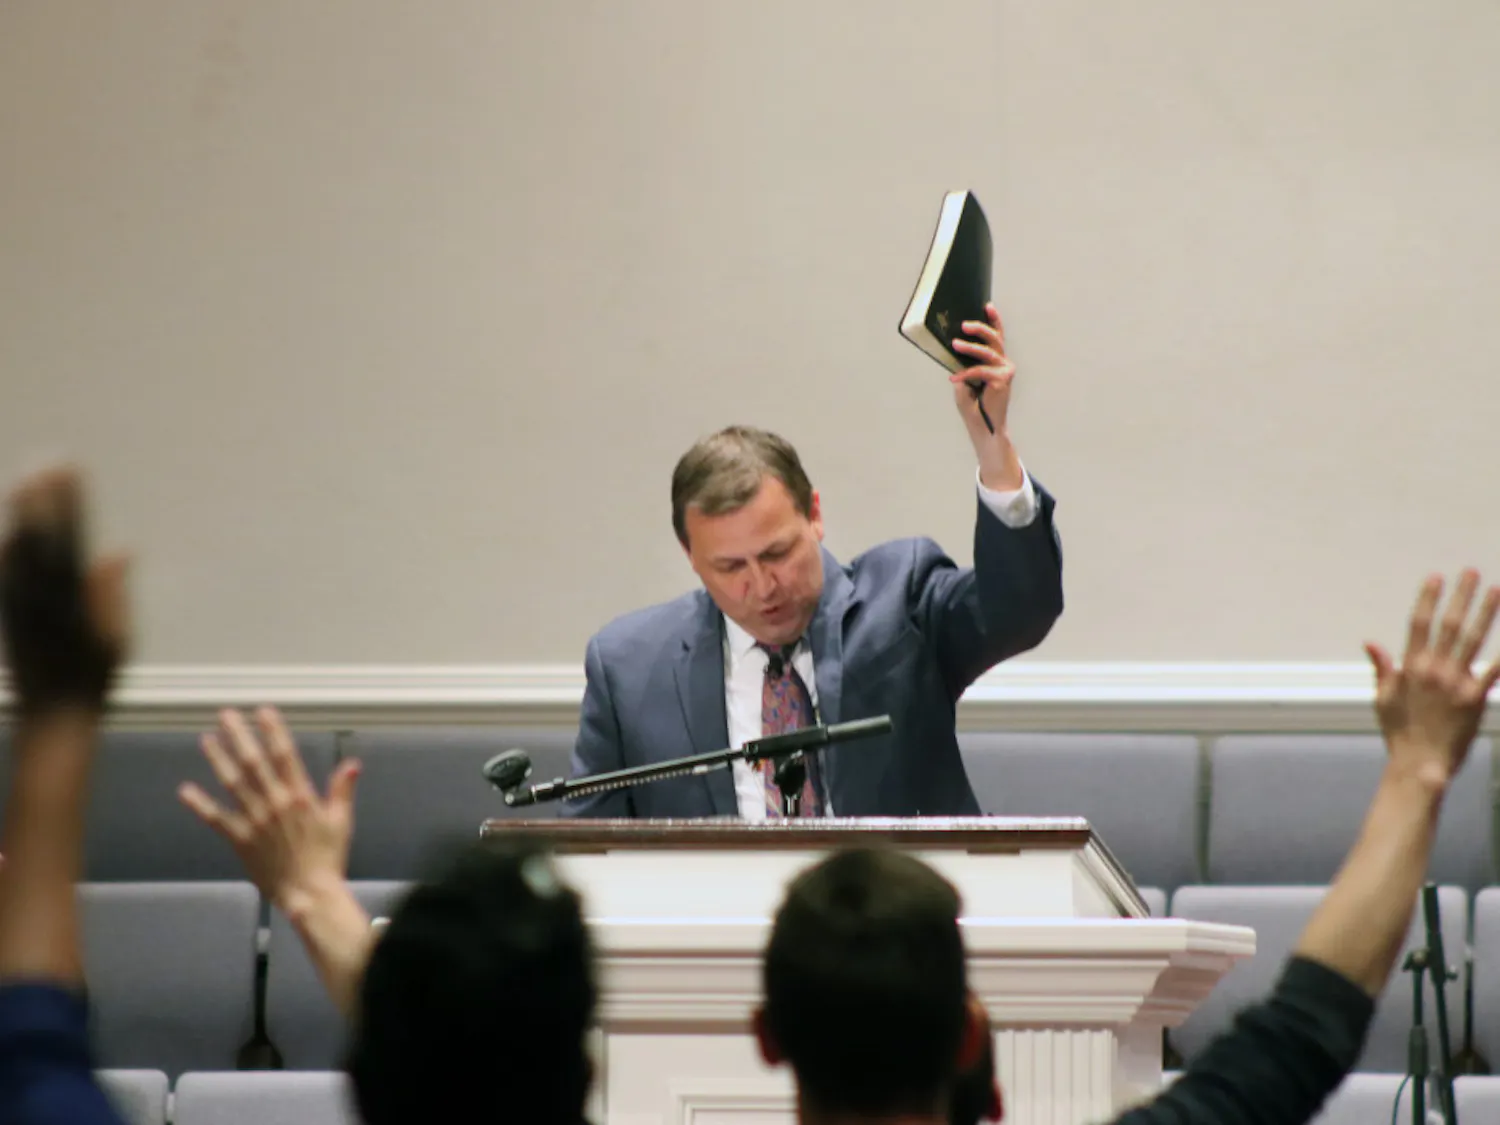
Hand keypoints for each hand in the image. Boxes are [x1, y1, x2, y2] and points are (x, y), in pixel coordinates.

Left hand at [0, 467, 128, 716]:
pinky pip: (4, 575)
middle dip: (43, 499)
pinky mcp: (8, 615)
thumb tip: (119, 551)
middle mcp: (41, 596)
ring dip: (21, 515)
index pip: (71, 537)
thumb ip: (112, 592)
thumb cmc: (95, 678)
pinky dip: (6, 549)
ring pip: (17, 549)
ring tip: (23, 483)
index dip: (71, 502)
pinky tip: (7, 531)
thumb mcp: (118, 637)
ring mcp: (19, 604)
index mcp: (73, 598)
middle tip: (44, 462)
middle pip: (41, 536)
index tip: (71, 471)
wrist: (52, 713)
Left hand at [179, 707, 360, 919]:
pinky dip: (199, 804)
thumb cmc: (328, 857)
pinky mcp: (239, 839)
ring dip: (218, 759)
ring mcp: (253, 820)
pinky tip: (185, 790)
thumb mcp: (341, 821)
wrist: (308, 893)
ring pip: (233, 784)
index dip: (273, 731)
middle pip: (253, 763)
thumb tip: (352, 764)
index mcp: (300, 796)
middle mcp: (274, 803)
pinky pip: (216, 819)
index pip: (285, 755)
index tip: (263, 711)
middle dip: (239, 736)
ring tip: (206, 739)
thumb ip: (342, 791)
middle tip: (226, 715)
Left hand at [950, 304, 1022, 489]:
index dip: (994, 319)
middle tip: (964, 324)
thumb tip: (955, 345)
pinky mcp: (1002, 381)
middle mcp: (1004, 363)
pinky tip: (954, 378)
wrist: (981, 426)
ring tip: (956, 344)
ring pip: (987, 352)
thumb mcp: (963, 379)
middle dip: (979, 328)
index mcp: (996, 360)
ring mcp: (1005, 371)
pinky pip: (980, 371)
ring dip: (970, 347)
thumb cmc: (972, 404)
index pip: (997, 336)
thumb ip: (962, 363)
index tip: (987, 305)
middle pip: (994, 339)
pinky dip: (965, 374)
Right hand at [1364, 569, 1499, 785]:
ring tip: (1495, 591)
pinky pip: (1492, 673)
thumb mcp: (1382, 699)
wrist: (1419, 765)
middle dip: (1461, 596)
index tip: (1436, 578)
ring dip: (1485, 613)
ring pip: (1472, 640)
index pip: (1419, 623)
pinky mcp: (1474, 699)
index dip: (1428, 599)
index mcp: (1410, 667)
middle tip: (1471, 572)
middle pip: (1449, 624)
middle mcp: (1433, 670)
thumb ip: (1382, 668)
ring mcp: (1455, 683)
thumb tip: (1371, 643)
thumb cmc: (1399, 733)